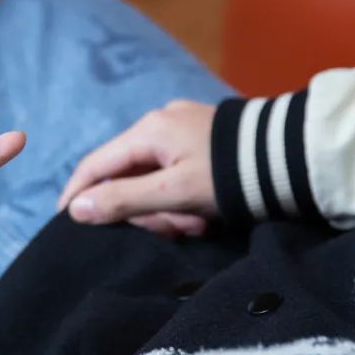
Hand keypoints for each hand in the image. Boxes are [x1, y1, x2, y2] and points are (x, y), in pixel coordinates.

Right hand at [56, 100, 216, 236]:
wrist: (289, 158)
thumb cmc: (228, 177)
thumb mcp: (174, 194)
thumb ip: (124, 201)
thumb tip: (75, 210)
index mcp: (147, 131)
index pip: (94, 165)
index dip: (77, 194)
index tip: (65, 222)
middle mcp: (158, 123)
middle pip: (126, 176)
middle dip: (145, 211)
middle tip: (173, 232)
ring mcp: (181, 128)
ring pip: (151, 179)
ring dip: (166, 209)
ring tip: (196, 225)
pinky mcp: (201, 139)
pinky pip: (173, 173)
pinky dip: (180, 198)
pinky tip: (202, 214)